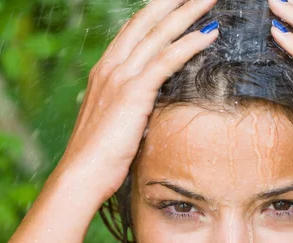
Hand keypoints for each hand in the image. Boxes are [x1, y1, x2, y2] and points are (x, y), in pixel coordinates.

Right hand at [56, 0, 218, 204]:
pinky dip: (190, 43)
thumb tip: (145, 105)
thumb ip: (127, 105)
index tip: (175, 3)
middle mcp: (110, 67)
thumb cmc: (99, 156)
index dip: (155, 13)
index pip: (132, 31)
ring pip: (159, 34)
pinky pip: (167, 60)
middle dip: (172, 2)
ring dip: (187, 13)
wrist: (82, 174)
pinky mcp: (133, 92)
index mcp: (104, 71)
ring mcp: (120, 77)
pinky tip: (210, 33)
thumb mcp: (113, 122)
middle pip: (146, 22)